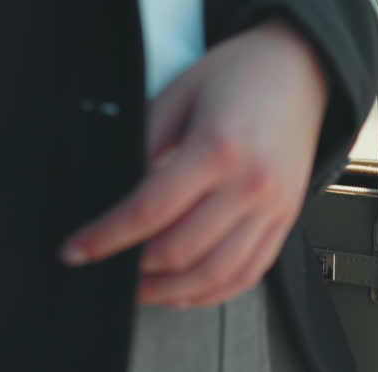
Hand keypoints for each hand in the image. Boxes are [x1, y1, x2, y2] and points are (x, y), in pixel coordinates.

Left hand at [60, 20, 328, 307]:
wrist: (300, 71)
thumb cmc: (238, 77)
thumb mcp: (179, 96)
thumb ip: (145, 145)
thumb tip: (115, 196)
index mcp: (218, 149)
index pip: (149, 211)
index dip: (106, 237)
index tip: (77, 250)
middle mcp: (250, 186)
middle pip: (180, 251)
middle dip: (135, 272)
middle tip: (107, 271)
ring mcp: (272, 209)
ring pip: (215, 276)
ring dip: (170, 292)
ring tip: (141, 291)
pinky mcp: (285, 222)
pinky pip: (248, 275)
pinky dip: (212, 293)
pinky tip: (185, 293)